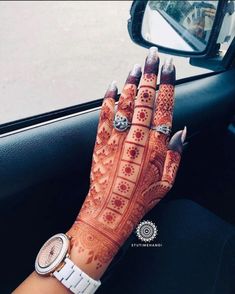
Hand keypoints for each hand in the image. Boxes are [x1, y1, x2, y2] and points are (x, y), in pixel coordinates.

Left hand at [67, 47, 185, 278]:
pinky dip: (109, 100)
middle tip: (153, 57)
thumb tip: (180, 132)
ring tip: (137, 66)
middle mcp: (137, 139)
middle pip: (146, 100)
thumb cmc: (139, 199)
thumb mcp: (167, 182)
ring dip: (132, 83)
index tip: (169, 70)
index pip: (164, 109)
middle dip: (150, 75)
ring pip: (126, 104)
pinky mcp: (101, 142)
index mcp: (155, 147)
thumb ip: (176, 155)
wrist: (110, 211)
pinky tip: (113, 87)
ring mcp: (118, 139)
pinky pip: (105, 116)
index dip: (167, 87)